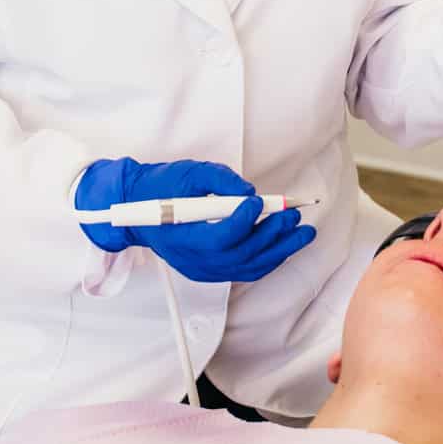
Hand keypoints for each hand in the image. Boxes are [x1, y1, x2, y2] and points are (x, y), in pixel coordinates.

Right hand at [75, 157, 314, 282]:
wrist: (139, 208)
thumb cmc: (160, 189)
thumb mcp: (187, 173)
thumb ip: (219, 180)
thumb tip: (248, 192)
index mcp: (181, 237)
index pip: (219, 238)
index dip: (243, 221)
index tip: (258, 200)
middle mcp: (193, 260)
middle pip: (240, 255)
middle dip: (272, 235)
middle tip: (292, 216)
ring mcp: (203, 269)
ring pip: (248, 266)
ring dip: (279, 250)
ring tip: (302, 233)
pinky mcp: (211, 270)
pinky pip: (245, 270)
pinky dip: (268, 258)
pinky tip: (284, 244)